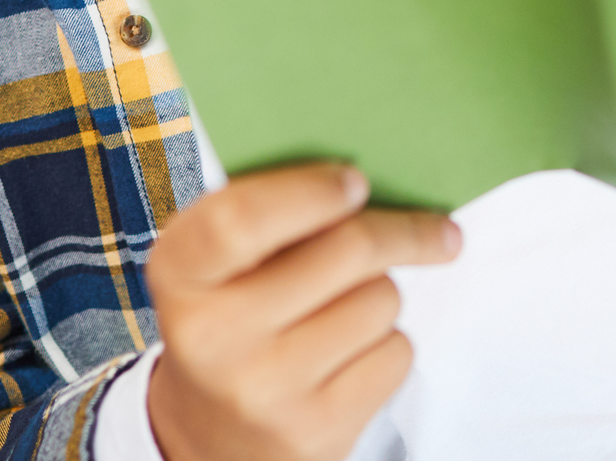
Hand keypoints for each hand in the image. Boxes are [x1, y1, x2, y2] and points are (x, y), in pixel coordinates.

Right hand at [144, 162, 461, 460]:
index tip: (356, 181)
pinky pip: (396, 353)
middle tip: (435, 229)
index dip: (309, 192)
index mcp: (180, 272)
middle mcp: (213, 335)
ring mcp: (265, 389)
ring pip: (380, 300)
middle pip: (346, 250)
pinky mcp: (315, 429)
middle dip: (400, 231)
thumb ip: (269, 211)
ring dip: (381, 293)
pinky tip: (350, 354)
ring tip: (346, 307)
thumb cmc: (232, 317)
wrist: (214, 435)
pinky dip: (388, 344)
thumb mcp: (218, 262)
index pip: (241, 219)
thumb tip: (367, 181)